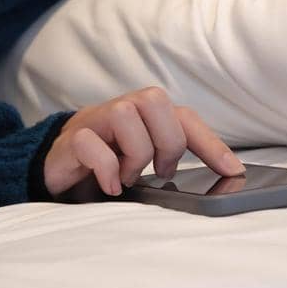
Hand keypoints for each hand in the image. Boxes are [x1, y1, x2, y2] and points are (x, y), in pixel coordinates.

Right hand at [41, 86, 244, 196]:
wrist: (54, 169)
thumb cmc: (106, 165)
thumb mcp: (142, 163)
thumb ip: (168, 162)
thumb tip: (212, 181)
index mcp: (146, 116)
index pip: (185, 118)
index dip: (210, 143)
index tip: (232, 171)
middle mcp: (123, 110)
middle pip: (156, 101)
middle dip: (165, 142)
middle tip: (159, 171)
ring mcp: (95, 121)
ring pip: (125, 113)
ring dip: (134, 152)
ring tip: (128, 176)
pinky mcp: (70, 140)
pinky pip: (90, 142)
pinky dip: (106, 167)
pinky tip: (110, 186)